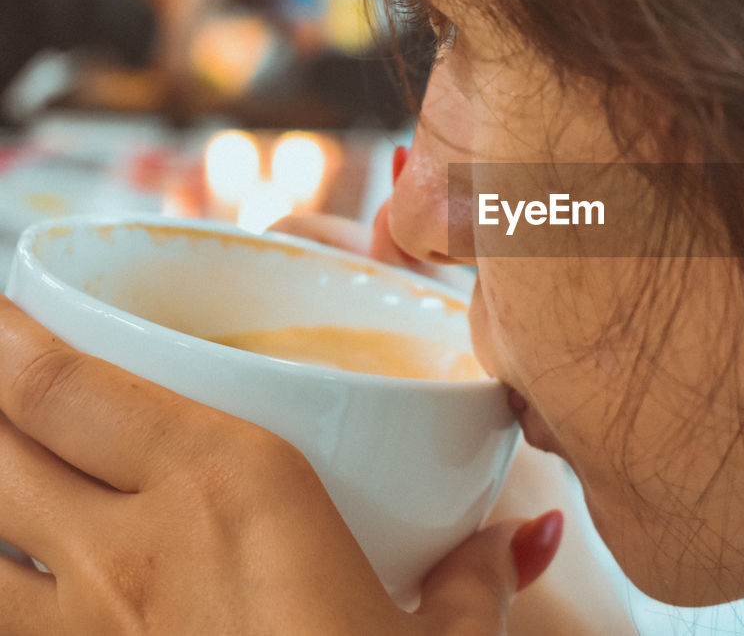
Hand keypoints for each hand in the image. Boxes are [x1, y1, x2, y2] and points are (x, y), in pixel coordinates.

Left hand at [0, 297, 558, 634]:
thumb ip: (477, 577)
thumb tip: (525, 532)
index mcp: (232, 492)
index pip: (67, 388)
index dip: (9, 335)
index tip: (1, 305)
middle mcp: (135, 551)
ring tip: (5, 479)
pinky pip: (2, 625)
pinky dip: (4, 592)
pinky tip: (18, 584)